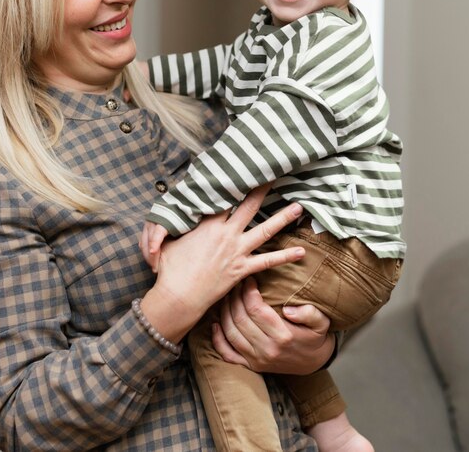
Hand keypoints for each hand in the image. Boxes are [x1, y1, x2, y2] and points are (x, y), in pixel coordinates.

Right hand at [141, 186, 304, 343]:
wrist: (179, 296)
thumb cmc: (169, 269)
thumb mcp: (167, 240)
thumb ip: (172, 227)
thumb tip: (166, 217)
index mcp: (208, 224)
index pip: (224, 197)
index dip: (235, 184)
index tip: (246, 172)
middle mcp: (227, 234)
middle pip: (249, 206)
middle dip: (262, 190)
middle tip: (275, 176)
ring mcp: (237, 251)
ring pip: (265, 230)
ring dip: (283, 218)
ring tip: (299, 207)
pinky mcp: (243, 269)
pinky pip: (268, 261)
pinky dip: (285, 256)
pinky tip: (301, 251)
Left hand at [211, 276, 334, 374]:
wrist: (315, 363)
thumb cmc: (315, 337)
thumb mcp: (321, 322)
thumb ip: (309, 313)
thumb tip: (289, 309)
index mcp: (283, 336)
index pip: (256, 310)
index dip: (248, 292)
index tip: (249, 280)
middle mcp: (267, 350)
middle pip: (240, 319)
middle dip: (235, 297)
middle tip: (236, 284)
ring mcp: (257, 359)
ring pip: (231, 333)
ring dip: (224, 312)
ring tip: (228, 296)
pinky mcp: (251, 365)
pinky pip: (227, 354)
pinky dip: (217, 339)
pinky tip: (215, 324)